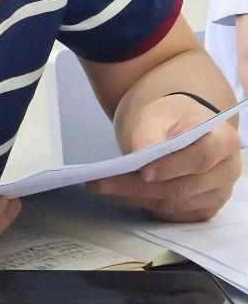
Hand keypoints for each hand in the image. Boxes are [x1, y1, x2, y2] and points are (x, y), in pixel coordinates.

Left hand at [87, 95, 240, 221]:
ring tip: (104, 188)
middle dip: (140, 187)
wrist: (181, 129)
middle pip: (183, 186)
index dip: (172, 166)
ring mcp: (217, 195)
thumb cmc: (172, 118)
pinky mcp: (203, 210)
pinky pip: (173, 215)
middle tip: (104, 183)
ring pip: (175, 205)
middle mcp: (227, 172)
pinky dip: (145, 206)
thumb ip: (150, 133)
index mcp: (223, 140)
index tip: (143, 171)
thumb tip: (140, 155)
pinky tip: (122, 196)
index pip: (202, 157)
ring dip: (137, 199)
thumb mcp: (159, 115)